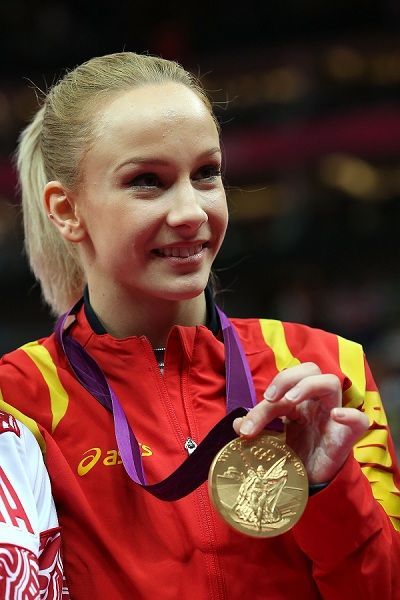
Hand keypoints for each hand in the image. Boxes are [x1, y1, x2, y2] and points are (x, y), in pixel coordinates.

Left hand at [233, 362, 368, 483]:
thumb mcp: (270, 441)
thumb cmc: (295, 457)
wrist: (312, 486)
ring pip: (330, 382)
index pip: (281, 389)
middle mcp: (316, 404)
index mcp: (299, 403)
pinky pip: (359, 420)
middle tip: (271, 399)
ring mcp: (333, 417)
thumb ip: (256, 428)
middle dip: (287, 378)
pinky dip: (350, 415)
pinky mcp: (346, 437)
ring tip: (289, 401)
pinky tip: (336, 416)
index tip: (245, 427)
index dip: (262, 404)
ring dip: (308, 386)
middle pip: (309, 369)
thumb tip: (236, 422)